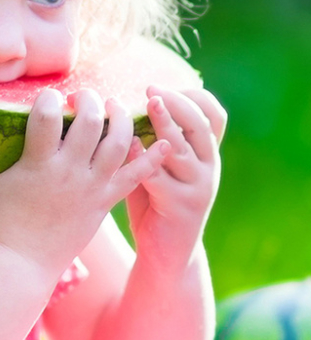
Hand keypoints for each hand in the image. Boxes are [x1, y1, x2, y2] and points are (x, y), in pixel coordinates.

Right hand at [0, 86, 169, 285]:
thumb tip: (8, 118)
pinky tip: (165, 141)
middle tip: (82, 98)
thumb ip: (5, 147)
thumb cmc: (3, 217)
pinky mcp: (105, 202)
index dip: (48, 98)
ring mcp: (91, 187)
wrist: (23, 261)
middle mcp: (68, 172)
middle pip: (90, 122)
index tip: (48, 99)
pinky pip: (135, 177)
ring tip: (113, 107)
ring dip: (120, 117)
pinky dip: (152, 158)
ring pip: (118, 143)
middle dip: (88, 100)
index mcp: (37, 163)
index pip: (47, 115)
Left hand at [125, 86, 226, 272]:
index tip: (166, 86)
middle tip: (152, 91)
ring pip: (182, 148)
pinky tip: (129, 144)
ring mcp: (198, 187)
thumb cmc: (158, 203)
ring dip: (165, 123)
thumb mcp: (163, 167)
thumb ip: (153, 140)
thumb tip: (125, 104)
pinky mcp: (180, 207)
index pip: (214, 116)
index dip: (193, 96)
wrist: (167, 253)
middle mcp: (209, 167)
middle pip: (200, 126)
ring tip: (149, 105)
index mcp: (207, 154)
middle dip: (176, 103)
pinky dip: (144, 158)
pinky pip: (160, 177)